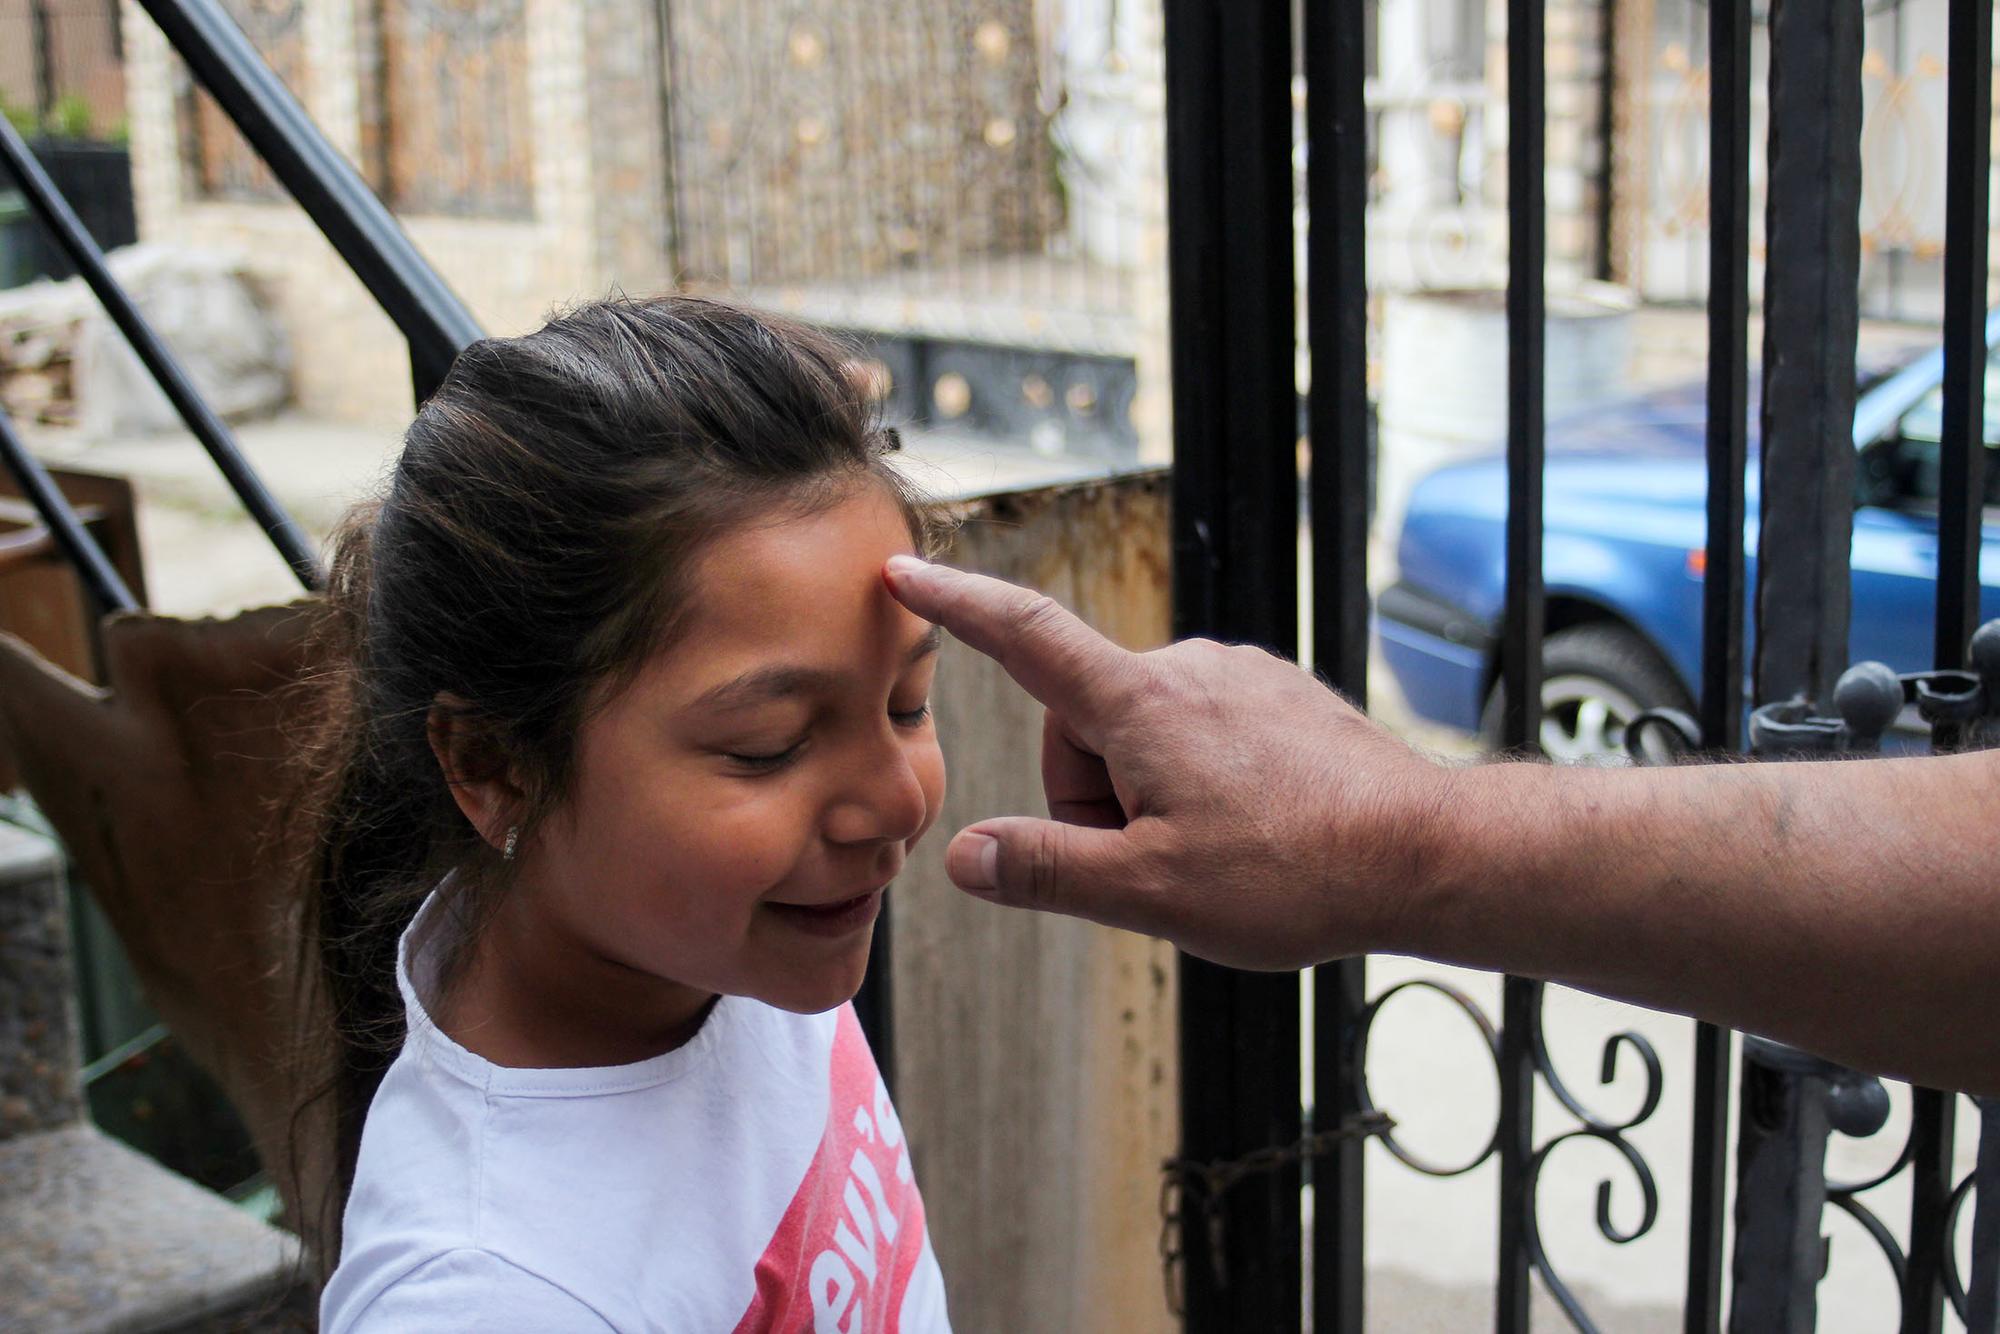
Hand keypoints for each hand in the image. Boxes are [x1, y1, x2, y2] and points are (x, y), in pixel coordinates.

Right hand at [882, 556, 1455, 968]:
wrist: (1426, 856)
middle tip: (1160, 864)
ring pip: (1142, 738)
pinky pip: (1199, 734)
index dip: (956, 604)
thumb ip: (1046, 870)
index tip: (904, 568)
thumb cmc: (1292, 874)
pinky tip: (1254, 829)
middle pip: (1083, 728)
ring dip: (1149, 796)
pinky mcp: (1278, 696)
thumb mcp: (1150, 891)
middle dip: (1095, 798)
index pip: (1024, 636)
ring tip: (1221, 852)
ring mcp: (1239, 676)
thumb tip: (963, 856)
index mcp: (1141, 704)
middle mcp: (1188, 668)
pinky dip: (1199, 782)